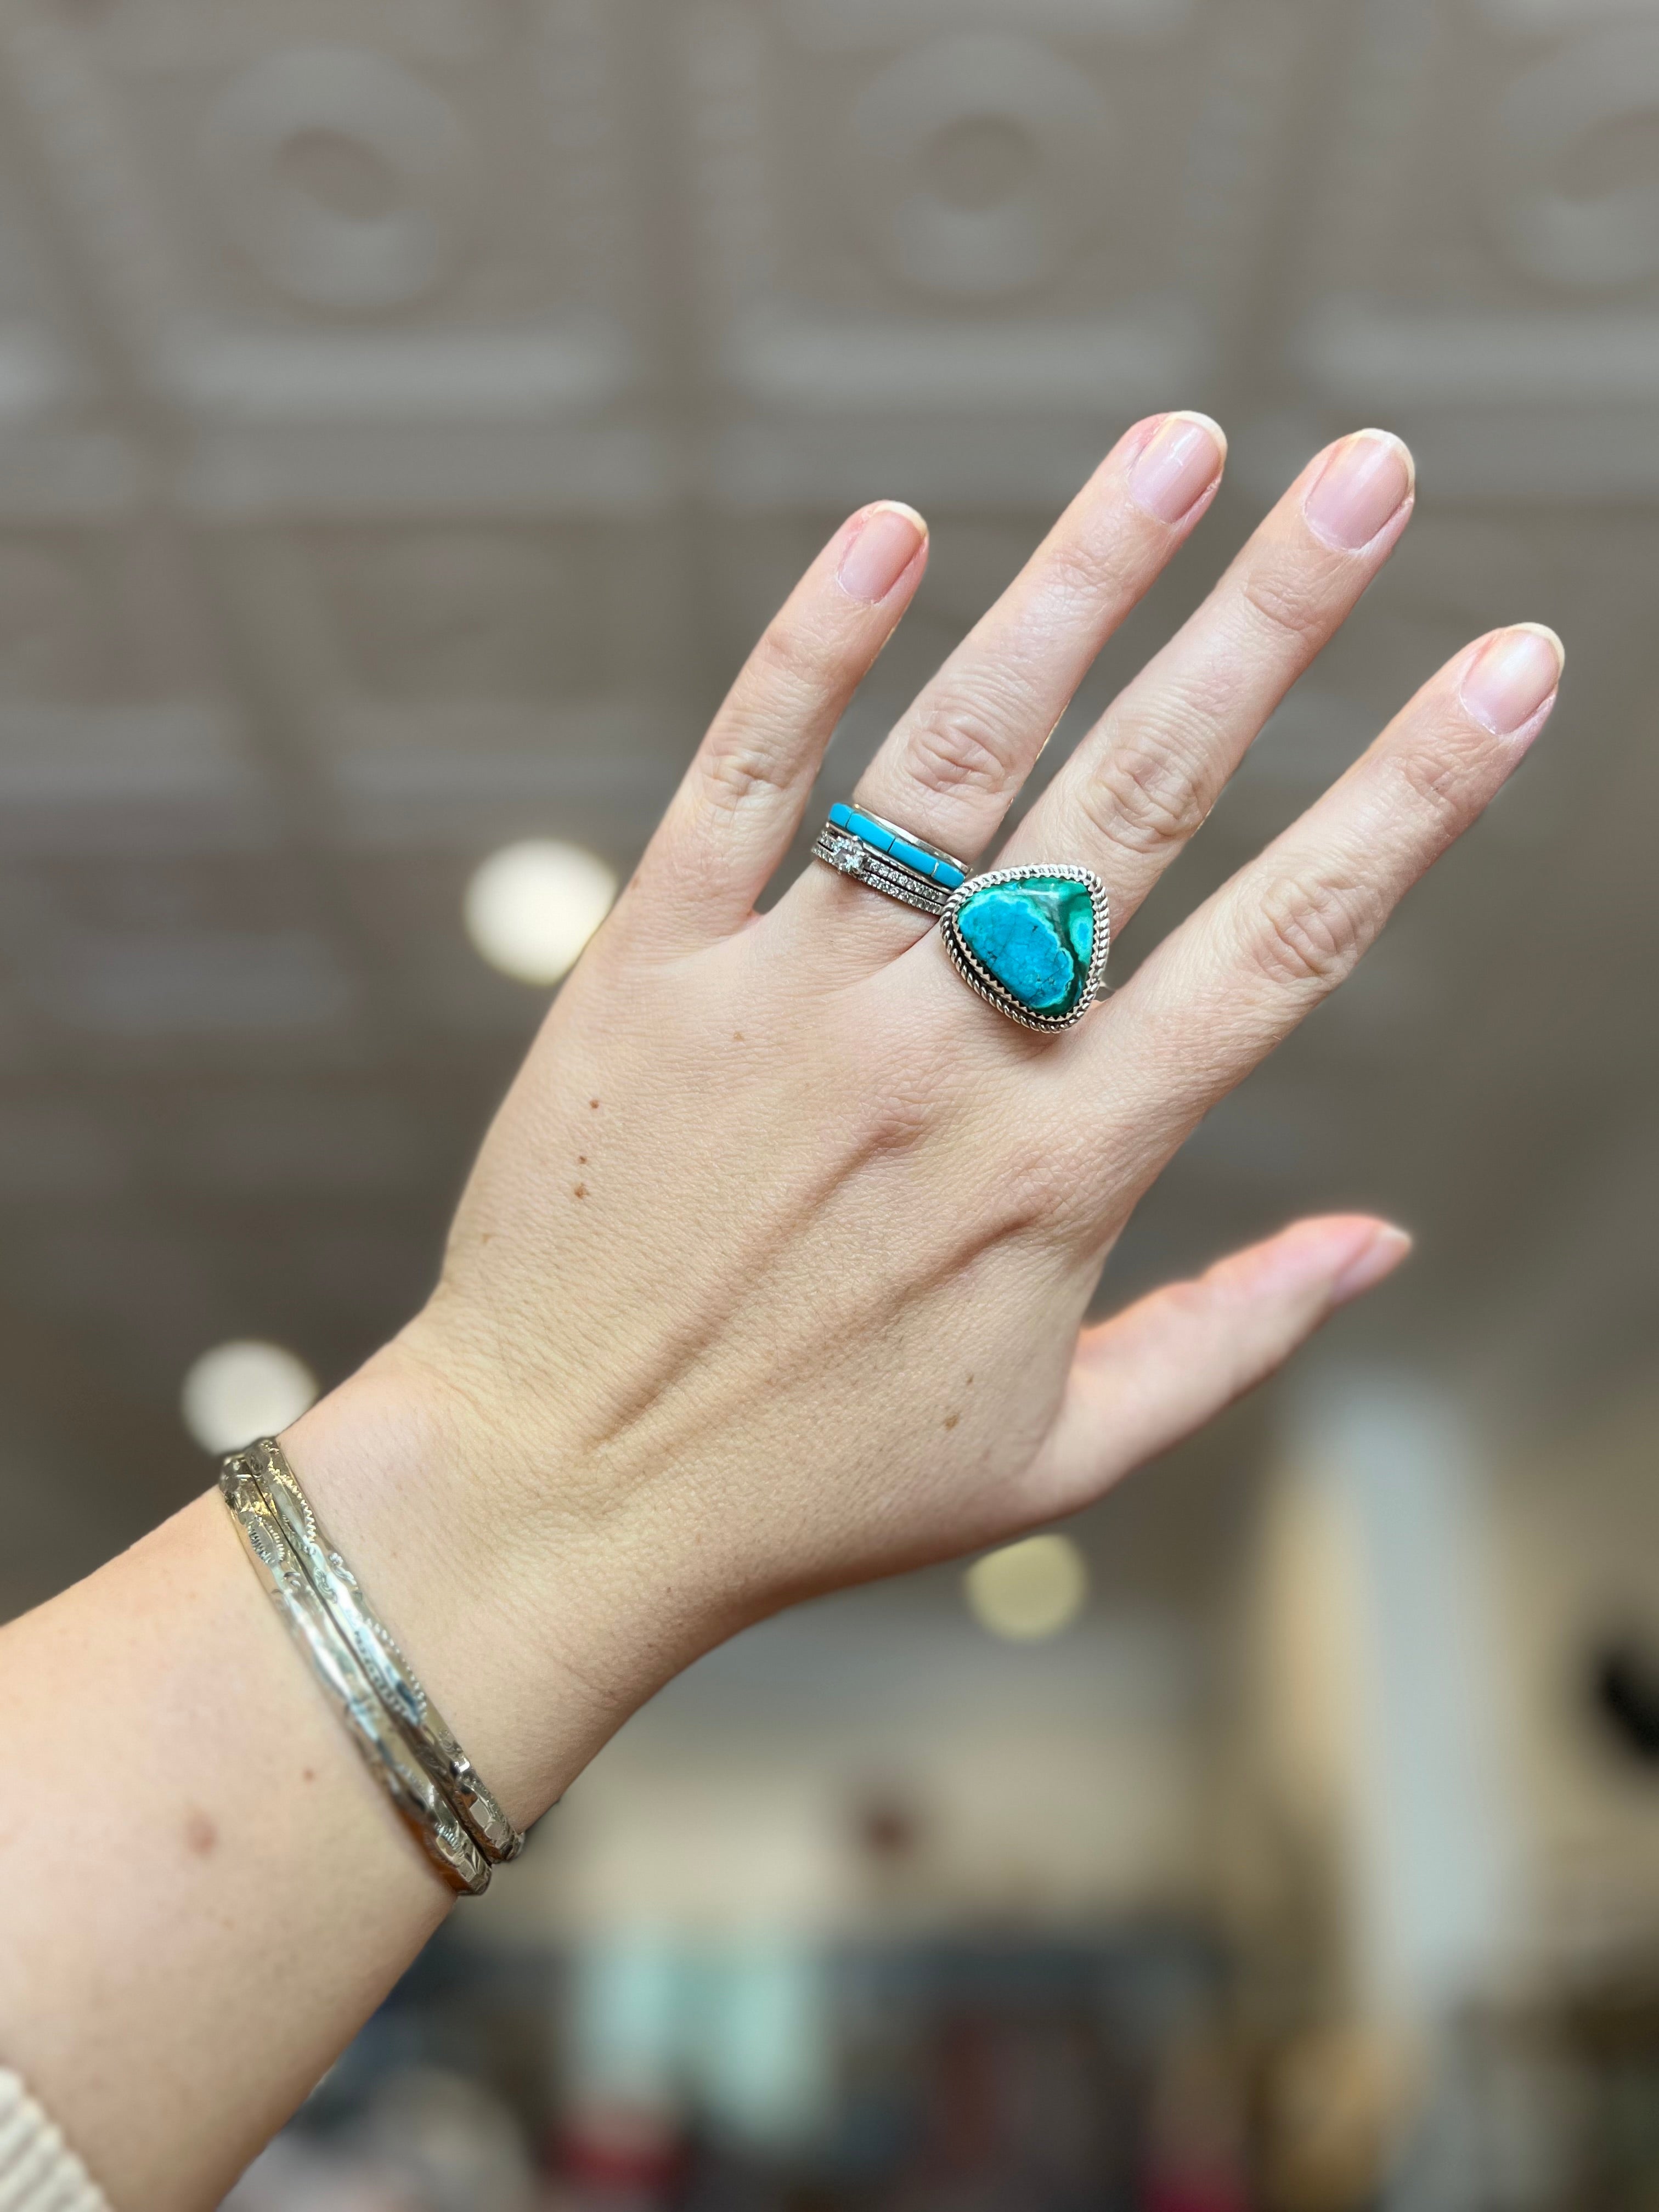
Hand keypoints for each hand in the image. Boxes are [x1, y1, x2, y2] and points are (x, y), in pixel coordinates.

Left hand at [292, 413, 1561, 1824]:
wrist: (559, 1493)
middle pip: (1143, 797)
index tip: (1510, 667)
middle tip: (1369, 476)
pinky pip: (739, 779)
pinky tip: (891, 529)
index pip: (1285, 940)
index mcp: (1064, 1166)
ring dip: (1078, 585)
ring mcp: (791, 996)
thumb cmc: (814, 1490)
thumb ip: (1231, 1337)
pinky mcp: (649, 970)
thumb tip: (1383, 1243)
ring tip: (1180, 449)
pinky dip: (813, 648)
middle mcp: (944, 1055)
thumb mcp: (1058, 1457)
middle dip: (1275, 623)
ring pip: (959, 752)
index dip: (1415, 793)